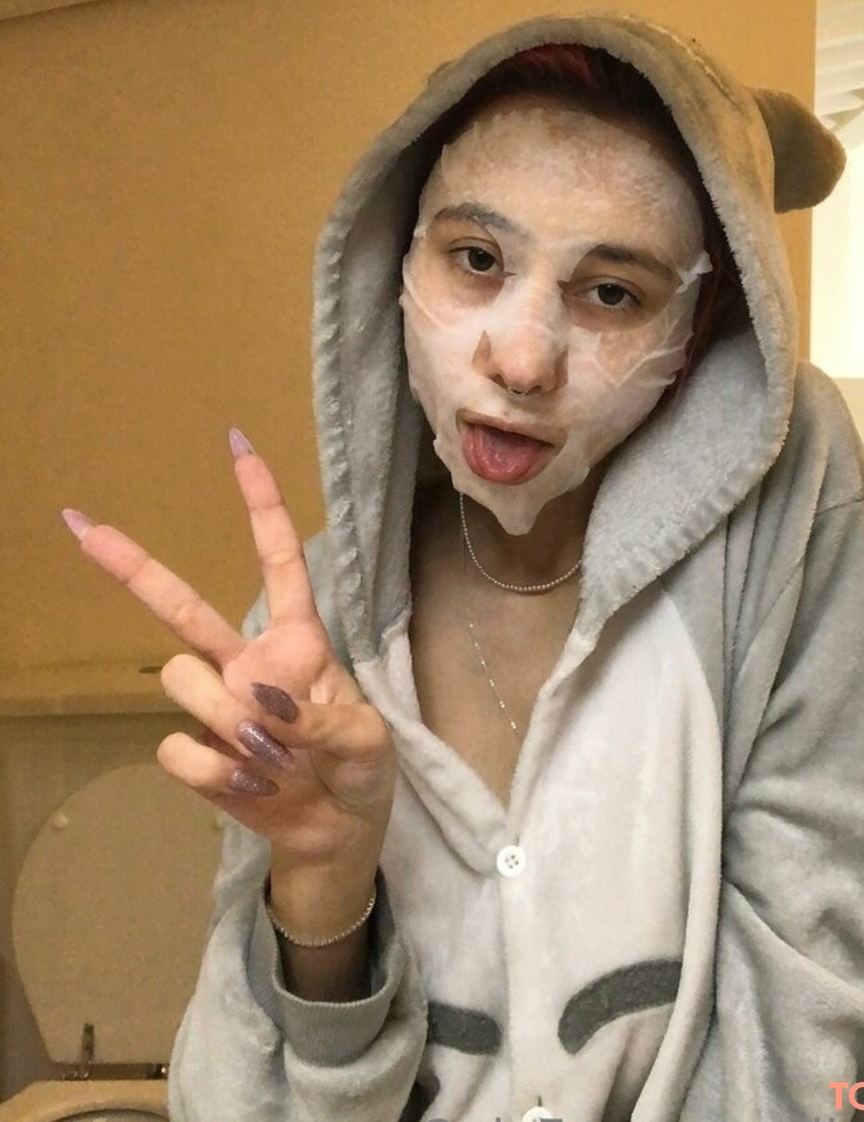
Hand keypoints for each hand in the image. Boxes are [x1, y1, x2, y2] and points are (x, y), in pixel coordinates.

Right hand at [62, 430, 396, 867]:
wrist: (338, 834)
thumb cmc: (362, 771)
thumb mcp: (368, 742)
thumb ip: (323, 719)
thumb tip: (258, 699)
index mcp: (299, 639)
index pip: (278, 560)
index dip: (260, 503)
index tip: (237, 444)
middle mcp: (248, 661)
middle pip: (182, 606)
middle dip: (132, 565)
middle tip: (79, 523)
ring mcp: (218, 706)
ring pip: (180, 679)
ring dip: (225, 716)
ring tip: (274, 755)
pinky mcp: (198, 754)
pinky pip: (180, 748)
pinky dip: (218, 772)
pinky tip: (251, 784)